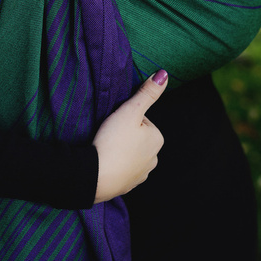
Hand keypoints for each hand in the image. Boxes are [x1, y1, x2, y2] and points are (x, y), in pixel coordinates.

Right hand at [92, 71, 167, 203]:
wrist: (97, 176)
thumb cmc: (113, 140)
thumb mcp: (130, 110)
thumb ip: (147, 93)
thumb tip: (164, 74)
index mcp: (157, 139)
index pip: (142, 120)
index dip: (126, 118)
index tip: (115, 122)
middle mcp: (154, 159)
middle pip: (137, 137)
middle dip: (124, 134)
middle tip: (109, 134)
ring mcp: (141, 174)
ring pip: (130, 154)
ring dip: (120, 150)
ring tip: (105, 147)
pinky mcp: (127, 185)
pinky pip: (122, 169)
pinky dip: (115, 165)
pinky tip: (105, 162)